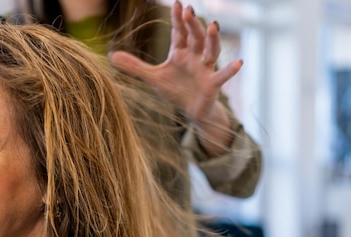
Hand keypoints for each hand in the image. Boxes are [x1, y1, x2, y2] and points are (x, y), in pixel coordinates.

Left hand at [109, 2, 238, 155]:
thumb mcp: (153, 78)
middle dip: (192, 24)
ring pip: (211, 50)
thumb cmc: (176, 90)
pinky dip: (231, 70)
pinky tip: (239, 63)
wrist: (192, 110)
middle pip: (195, 37)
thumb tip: (111, 56)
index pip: (179, 32)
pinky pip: (222, 76)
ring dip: (212, 39)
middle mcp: (195, 57)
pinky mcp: (212, 84)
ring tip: (213, 26)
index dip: (178, 19)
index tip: (177, 3)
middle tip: (189, 10)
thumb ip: (135, 66)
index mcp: (180, 52)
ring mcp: (205, 69)